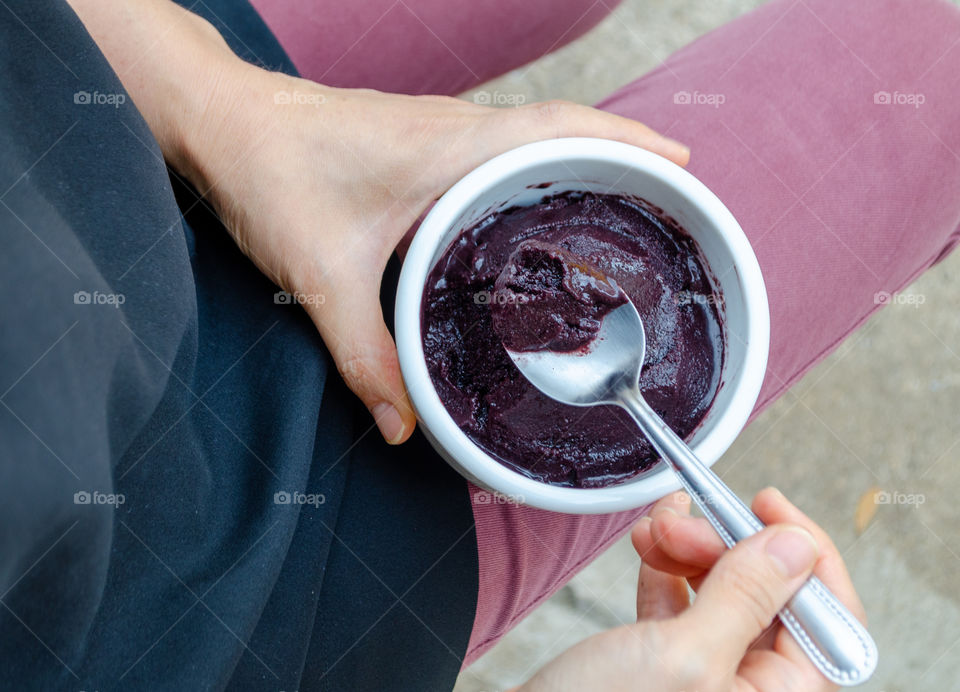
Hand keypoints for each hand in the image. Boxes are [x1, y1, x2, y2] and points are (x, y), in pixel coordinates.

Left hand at [185, 70, 689, 443]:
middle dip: (621, 152)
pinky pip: (494, 149)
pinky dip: (530, 168)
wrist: (221, 120)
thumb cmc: (269, 172)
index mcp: (451, 147)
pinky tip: (528, 213)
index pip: (562, 128)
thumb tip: (403, 426)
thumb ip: (365, 356)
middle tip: (666, 195)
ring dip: (578, 157)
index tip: (681, 165)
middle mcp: (454, 130)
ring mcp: (436, 131)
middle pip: (561, 128)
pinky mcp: (416, 142)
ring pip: (529, 135)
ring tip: (617, 205)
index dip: (628, 140)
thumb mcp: (322, 276)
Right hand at [515, 487, 866, 691]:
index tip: (769, 505)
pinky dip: (665, 565)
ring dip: (690, 548)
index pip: (828, 616)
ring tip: (654, 529)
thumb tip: (797, 545)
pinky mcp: (664, 666)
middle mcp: (749, 691)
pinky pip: (682, 603)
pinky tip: (648, 540)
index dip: (805, 552)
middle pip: (770, 595)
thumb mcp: (684, 657)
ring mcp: (707, 679)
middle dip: (727, 545)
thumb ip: (746, 598)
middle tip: (690, 522)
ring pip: (722, 591)